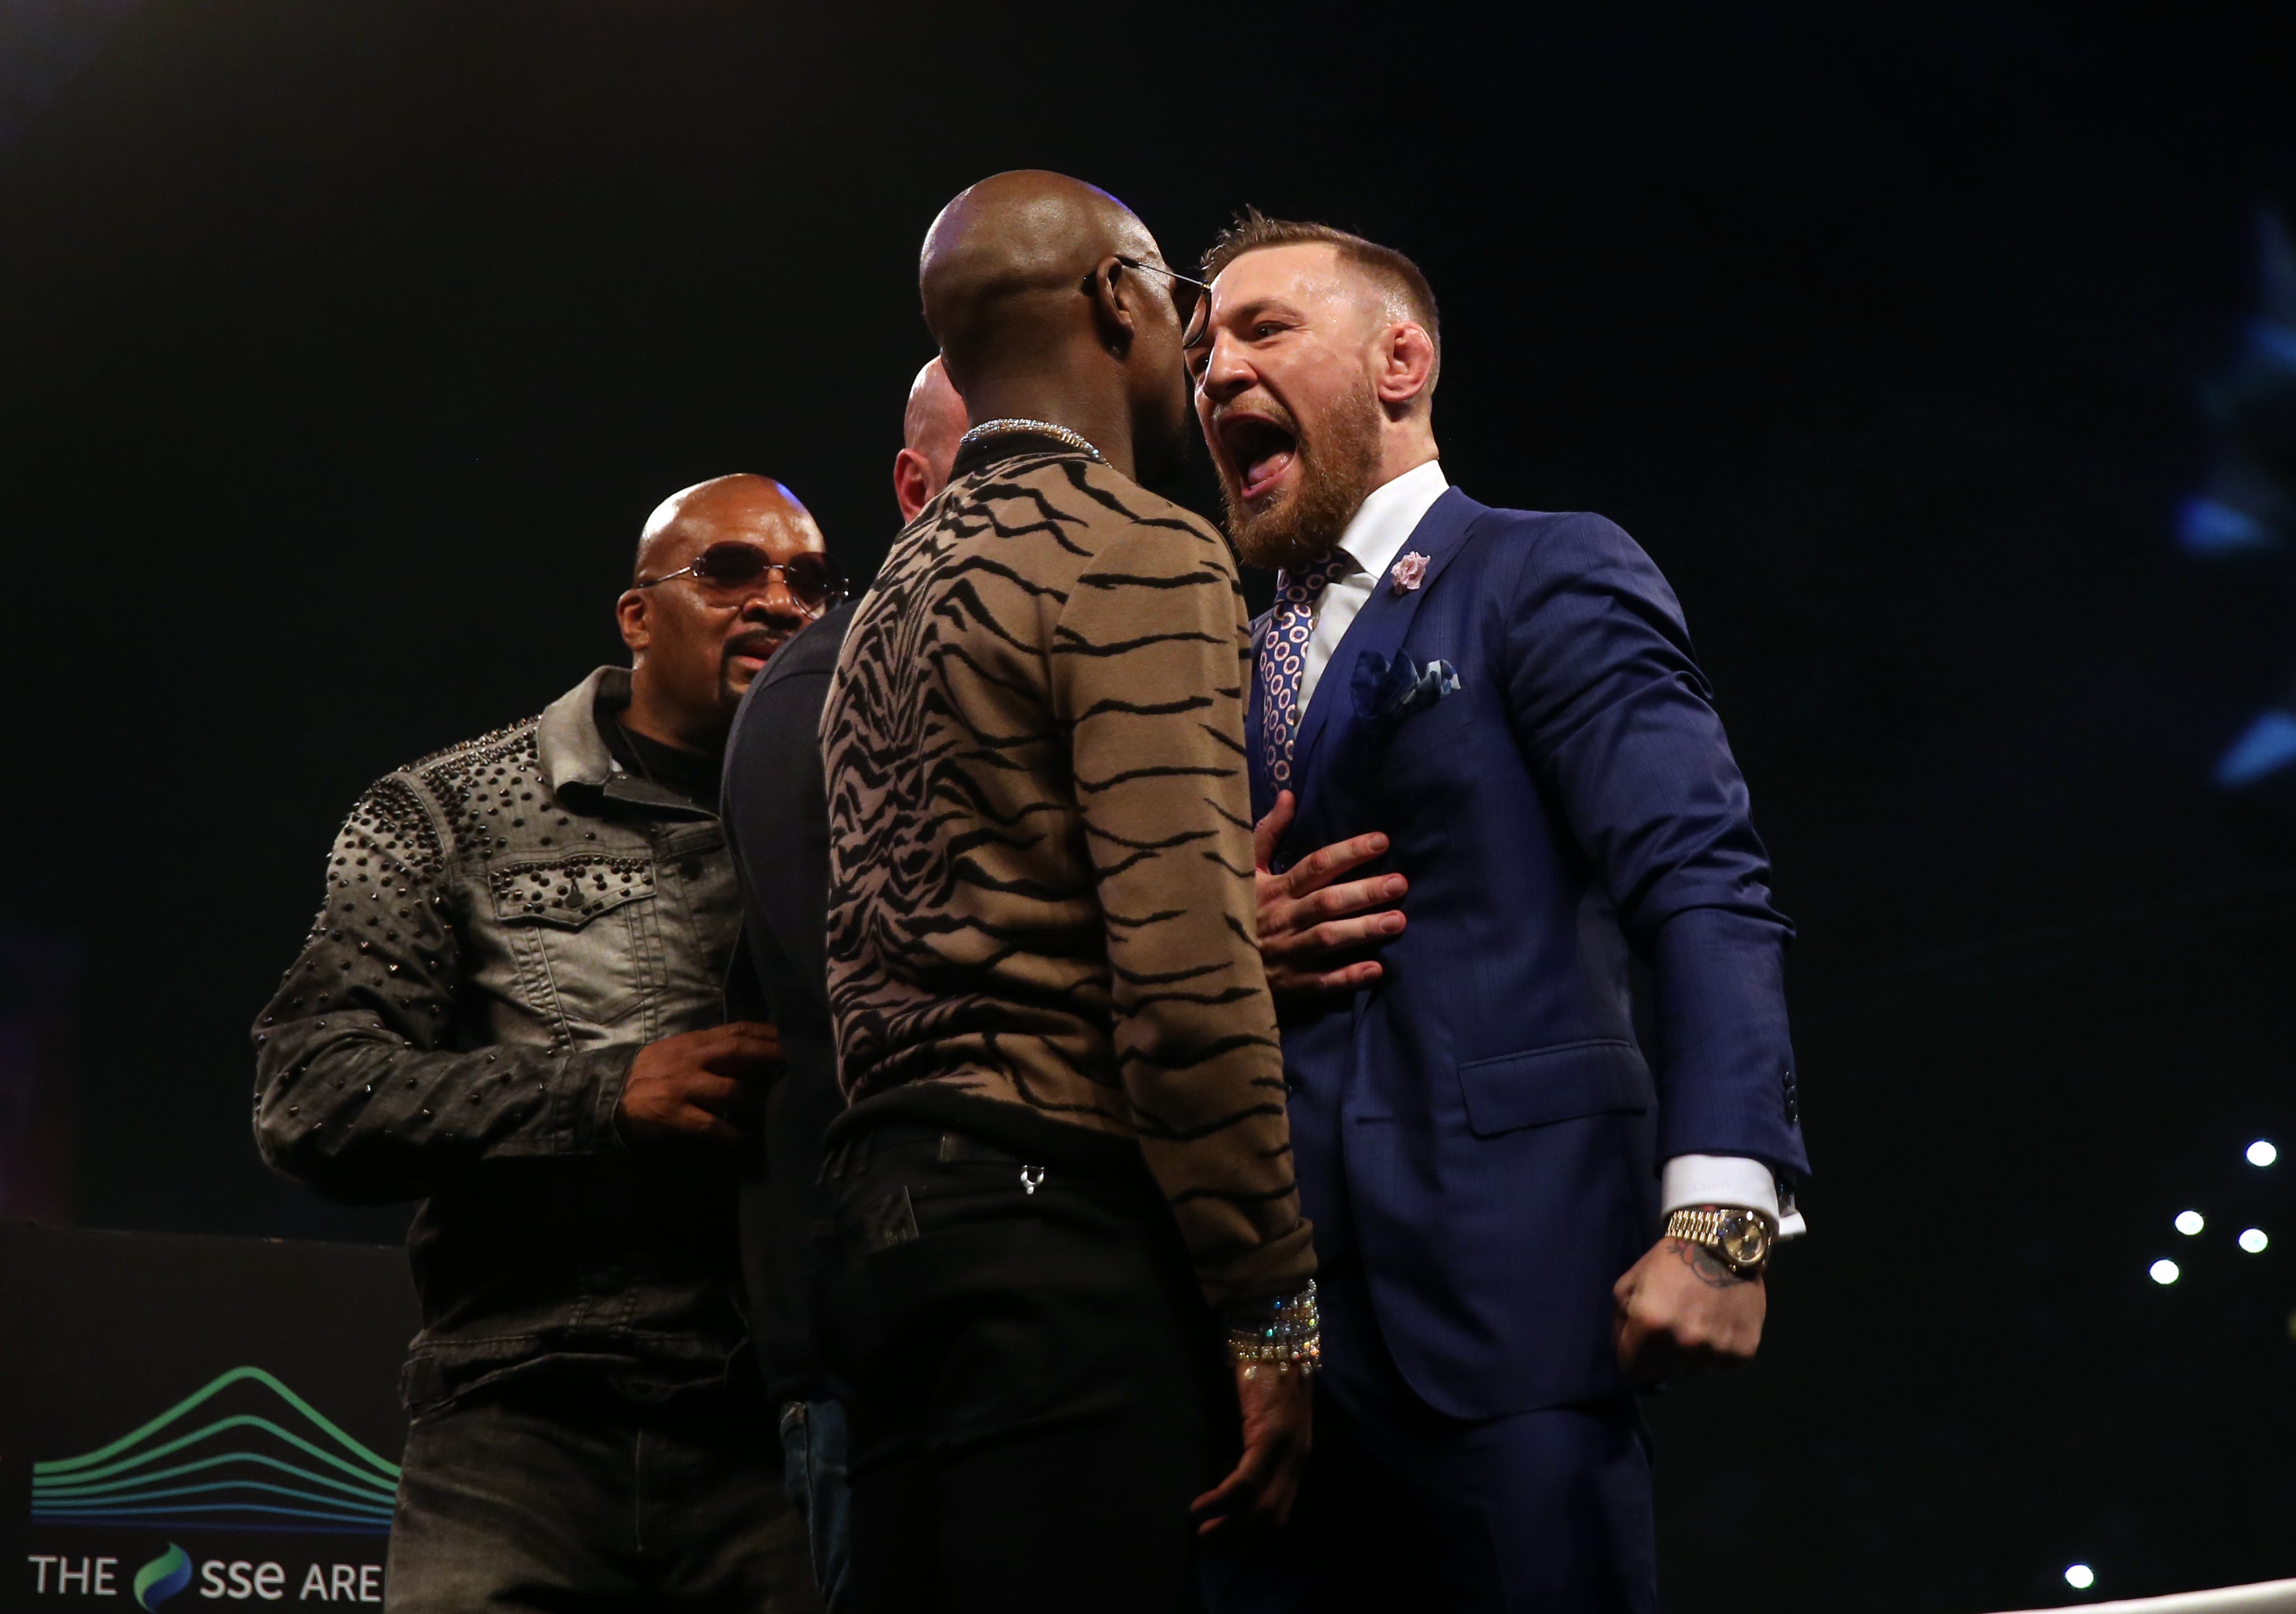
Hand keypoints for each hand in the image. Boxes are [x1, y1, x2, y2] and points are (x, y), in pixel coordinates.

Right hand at [616, 1021, 780, 1150]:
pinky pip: (711, 1125)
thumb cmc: (652, 1076)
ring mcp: (681, 1087)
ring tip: (779, 1114)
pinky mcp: (673, 1115)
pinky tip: (748, 1144)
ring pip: (730, 1091)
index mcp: (692, 1043)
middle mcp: (690, 1060)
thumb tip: (754, 1053)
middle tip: (801, 1068)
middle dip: (772, 1058)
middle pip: (738, 1052)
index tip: (795, 1039)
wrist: (607, 1098)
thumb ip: (710, 1050)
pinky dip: (734, 1135)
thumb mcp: (678, 1053)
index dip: (768, 1034)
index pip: (736, 1030)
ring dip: (758, 1104)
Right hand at [1191, 1361, 1313, 1537]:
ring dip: (1228, 1530)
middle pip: (1272, 1520)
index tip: (1223, 1543)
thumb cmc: (1265, 1374)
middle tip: (1207, 1546)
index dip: (1251, 1537)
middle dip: (1238, 1541)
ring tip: (1200, 1534)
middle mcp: (1297, 1460)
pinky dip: (1220, 1502)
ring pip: (1260, 1510)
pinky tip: (1198, 1508)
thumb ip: (1256, 1450)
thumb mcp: (1265, 1421)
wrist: (1274, 1333)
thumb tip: (1227, 1484)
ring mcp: (1286, 1449)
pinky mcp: (1269, 1435)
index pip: (1280, 1514)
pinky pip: (1244, 1483)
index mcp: (1297, 1459)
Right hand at [1253, 791, 1406, 1004]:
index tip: (1381, 841)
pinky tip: (1377, 968)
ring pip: (1327, 939)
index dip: (1348, 852)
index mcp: (1275, 889)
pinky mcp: (1291, 984)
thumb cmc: (1237, 909)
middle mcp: (1283, 918)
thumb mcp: (1246, 870)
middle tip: (1399, 883)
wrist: (1210, 965)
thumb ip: (1268, 834)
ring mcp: (1287, 953)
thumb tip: (1289, 796)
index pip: (1315, 865)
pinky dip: (1348, 976)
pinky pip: (1321, 982)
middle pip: (1327, 902)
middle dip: (1364, 891)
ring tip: (1398, 921)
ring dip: (1362, 930)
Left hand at [1612, 1233, 1766, 1378]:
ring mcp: (1715, 1349)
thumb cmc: (1671, 1261)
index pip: (1632, 1368)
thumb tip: (1624, 1352)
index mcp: (1650, 1324)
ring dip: (1690, 1354)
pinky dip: (1717, 1350)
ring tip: (1697, 1323)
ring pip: (1693, 1370)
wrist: (1723, 1245)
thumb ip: (1621, 1322)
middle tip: (1671, 1327)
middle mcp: (1683, 1343)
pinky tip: (1718, 1324)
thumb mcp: (1630, 1283)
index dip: (1633, 1355)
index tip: (1641, 1343)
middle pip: (1662, 1372)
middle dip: (1660, 1355)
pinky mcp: (1743, 1352)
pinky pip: (1721, 1365)